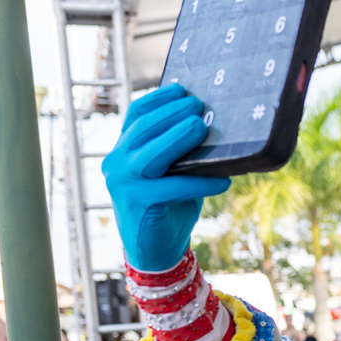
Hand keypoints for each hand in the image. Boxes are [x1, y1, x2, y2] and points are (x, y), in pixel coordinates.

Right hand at [101, 84, 230, 270]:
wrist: (155, 251)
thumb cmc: (169, 206)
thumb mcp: (171, 172)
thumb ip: (178, 150)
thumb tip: (209, 122)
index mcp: (123, 150)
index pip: (136, 114)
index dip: (159, 98)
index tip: (184, 89)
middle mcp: (116, 162)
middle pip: (144, 128)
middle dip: (173, 113)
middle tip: (200, 107)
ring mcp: (123, 183)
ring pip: (152, 153)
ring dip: (179, 137)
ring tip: (203, 128)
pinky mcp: (138, 203)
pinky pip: (173, 187)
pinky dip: (201, 182)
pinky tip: (223, 181)